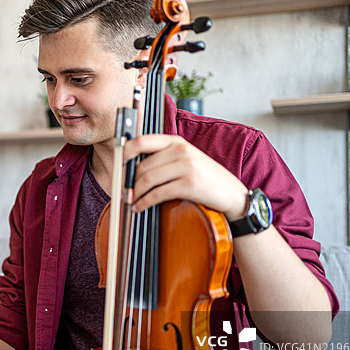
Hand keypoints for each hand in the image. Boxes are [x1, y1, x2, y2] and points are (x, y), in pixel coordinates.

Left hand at [122, 134, 246, 219]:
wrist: (232, 194)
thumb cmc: (204, 178)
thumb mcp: (185, 159)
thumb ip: (162, 158)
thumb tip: (130, 167)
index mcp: (176, 141)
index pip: (141, 141)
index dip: (124, 153)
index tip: (117, 166)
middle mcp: (180, 150)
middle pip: (141, 166)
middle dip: (127, 181)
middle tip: (121, 192)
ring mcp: (186, 166)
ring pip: (146, 180)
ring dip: (134, 194)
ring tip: (129, 201)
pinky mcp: (189, 184)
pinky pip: (157, 194)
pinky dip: (144, 203)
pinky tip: (139, 208)